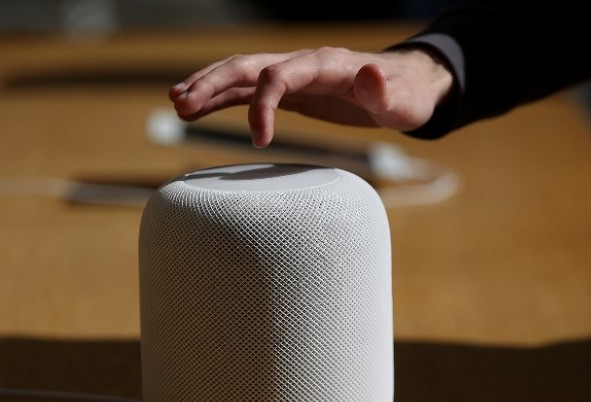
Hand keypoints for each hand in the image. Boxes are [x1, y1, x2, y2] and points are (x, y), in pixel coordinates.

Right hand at [169, 47, 452, 147]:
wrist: (407, 87)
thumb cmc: (406, 96)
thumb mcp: (402, 99)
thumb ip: (383, 90)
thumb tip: (369, 74)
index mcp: (325, 65)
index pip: (280, 74)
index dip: (263, 103)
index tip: (259, 141)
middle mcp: (303, 65)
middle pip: (249, 66)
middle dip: (213, 82)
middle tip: (181, 103)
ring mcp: (294, 76)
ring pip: (242, 76)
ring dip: (209, 88)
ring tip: (176, 104)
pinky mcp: (292, 91)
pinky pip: (250, 91)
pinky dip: (223, 98)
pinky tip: (198, 109)